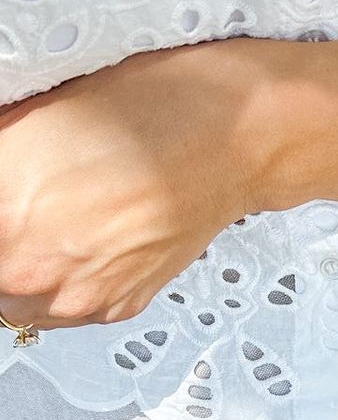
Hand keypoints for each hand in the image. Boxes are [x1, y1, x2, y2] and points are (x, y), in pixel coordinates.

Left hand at [0, 37, 273, 329]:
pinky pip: (60, 308)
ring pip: (12, 304)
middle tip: (18, 208)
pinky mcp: (113, 307)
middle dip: (2, 238)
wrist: (232, 139)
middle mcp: (34, 270)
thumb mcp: (31, 116)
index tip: (6, 192)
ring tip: (35, 227)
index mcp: (3, 216)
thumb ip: (0, 153)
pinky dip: (56, 281)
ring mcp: (76, 298)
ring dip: (15, 270)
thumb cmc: (149, 111)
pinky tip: (72, 239)